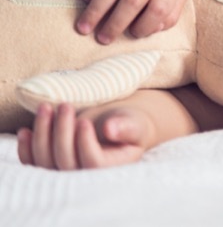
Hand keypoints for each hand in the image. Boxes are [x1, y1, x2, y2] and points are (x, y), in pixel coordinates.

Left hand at [16, 103, 154, 170]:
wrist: (116, 125)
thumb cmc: (130, 123)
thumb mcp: (135, 124)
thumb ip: (127, 127)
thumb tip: (110, 129)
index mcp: (112, 168)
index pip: (93, 164)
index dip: (85, 144)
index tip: (84, 121)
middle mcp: (87, 176)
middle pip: (66, 163)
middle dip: (62, 133)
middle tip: (66, 106)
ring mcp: (66, 172)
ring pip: (46, 162)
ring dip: (42, 135)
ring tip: (46, 108)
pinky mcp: (51, 164)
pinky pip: (33, 162)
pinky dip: (26, 148)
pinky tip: (26, 129)